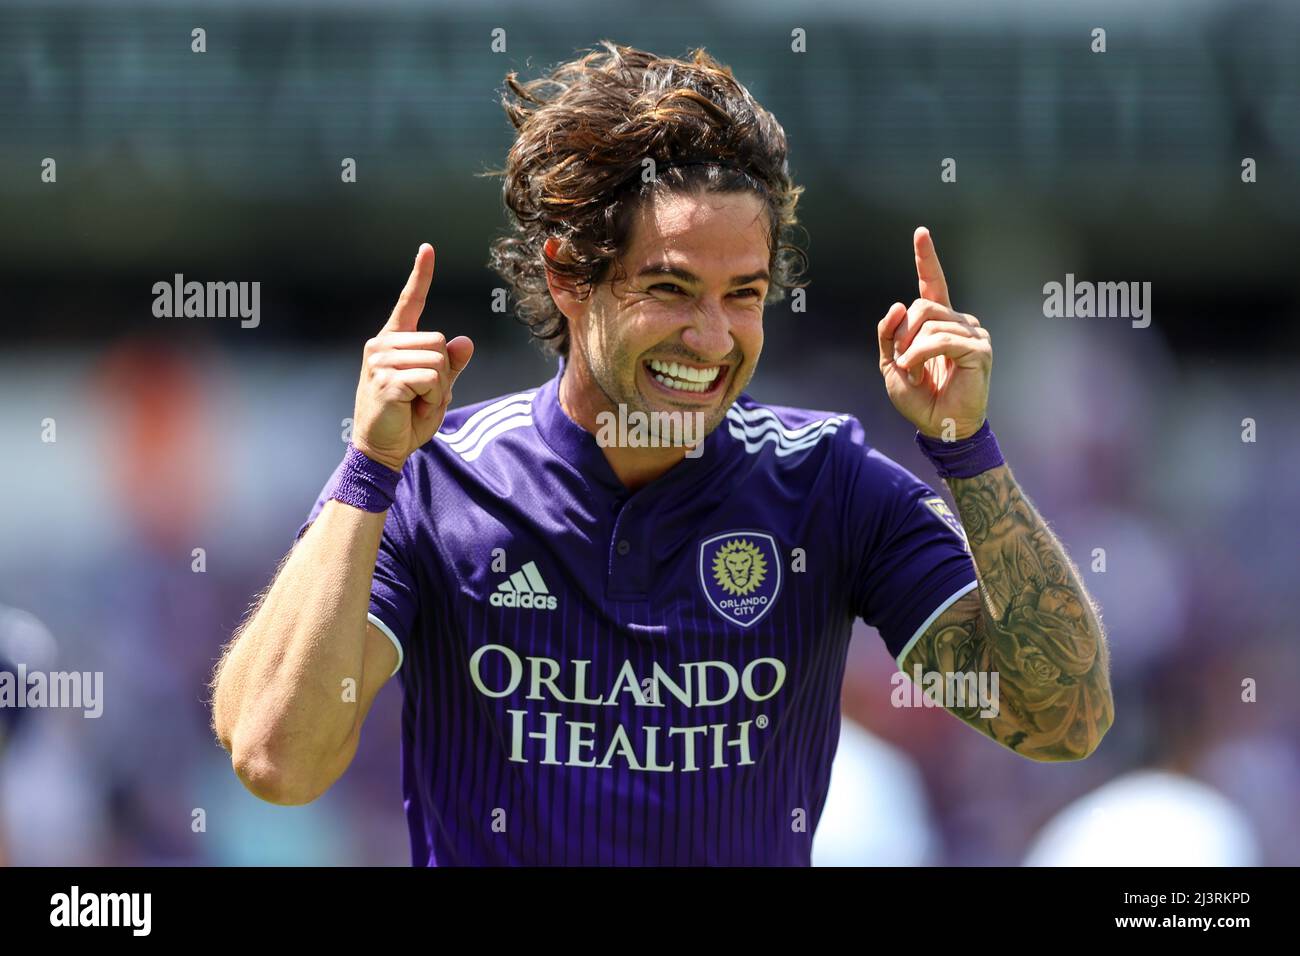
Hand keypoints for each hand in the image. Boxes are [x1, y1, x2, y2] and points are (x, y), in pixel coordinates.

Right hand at [352, 244, 473, 470]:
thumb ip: (450, 366)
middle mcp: (382, 344)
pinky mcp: (386, 379)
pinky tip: (412, 409)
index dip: (421, 275)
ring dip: (438, 388)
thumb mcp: (436, 390)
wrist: (381, 450)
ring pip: (438, 360)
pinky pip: (431, 380)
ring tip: (415, 404)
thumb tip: (466, 340)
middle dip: (443, 373)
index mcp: (393, 341)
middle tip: (422, 397)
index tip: (428, 248)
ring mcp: (381, 361)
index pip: (410, 302)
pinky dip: (432, 399)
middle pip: (440, 340)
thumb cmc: (406, 420)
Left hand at [877, 227, 990, 439]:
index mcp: (939, 322)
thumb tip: (899, 304)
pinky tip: (922, 371)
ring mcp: (973, 333)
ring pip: (929, 323)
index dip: (926, 259)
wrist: (939, 426)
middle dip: (903, 333)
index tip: (921, 233)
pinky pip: (941, 340)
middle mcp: (959, 321)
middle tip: (904, 361)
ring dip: (911, 350)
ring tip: (915, 372)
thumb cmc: (920, 398)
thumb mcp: (892, 363)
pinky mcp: (979, 349)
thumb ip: (889, 333)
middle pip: (922, 305)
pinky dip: (922, 355)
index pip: (933, 284)